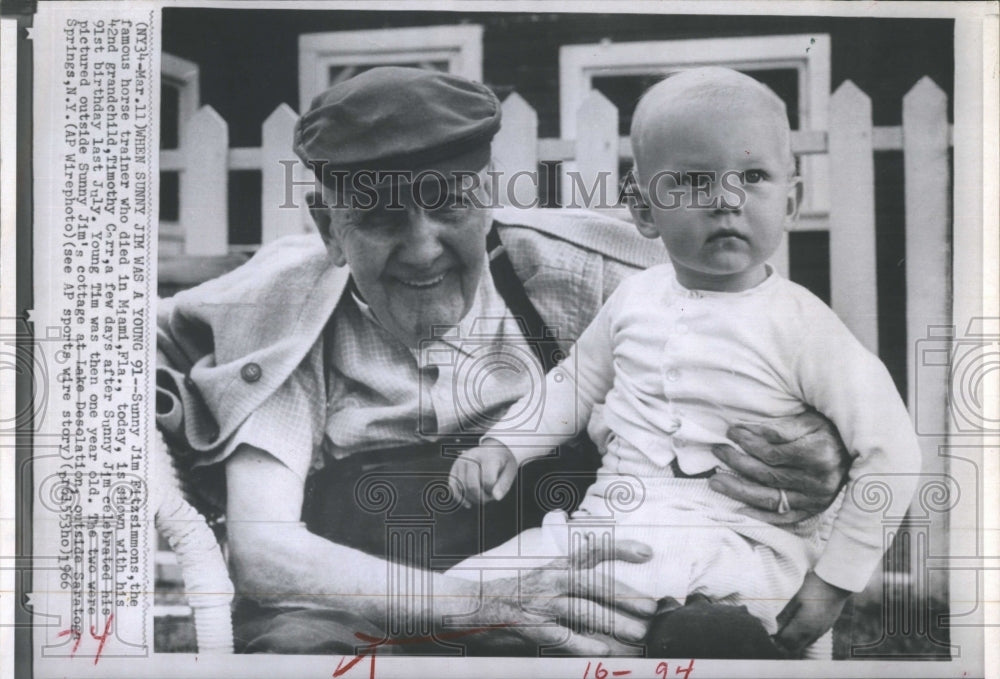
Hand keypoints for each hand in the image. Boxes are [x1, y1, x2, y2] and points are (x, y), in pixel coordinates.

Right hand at [449, 444, 517, 506]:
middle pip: (472, 485)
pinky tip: (468, 504)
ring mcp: (461, 462)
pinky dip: (459, 498)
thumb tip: (496, 497)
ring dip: (472, 498)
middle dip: (481, 497)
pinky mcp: (454, 467)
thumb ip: (504, 484)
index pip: (487, 480)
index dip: (492, 491)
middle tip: (489, 497)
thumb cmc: (502, 462)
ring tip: (481, 497)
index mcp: (487, 456)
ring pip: (462, 488)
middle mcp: (471, 457)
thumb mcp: (509, 471)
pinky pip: (453, 486)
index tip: (496, 491)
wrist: (493, 450)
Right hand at [460, 537, 657, 654]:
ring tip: (638, 634)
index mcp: (555, 565)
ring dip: (615, 624)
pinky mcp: (533, 628)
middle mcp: (551, 580)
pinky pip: (565, 637)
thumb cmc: (514, 593)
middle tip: (652, 608)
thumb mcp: (542, 577)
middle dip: (626, 597)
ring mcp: (542, 604)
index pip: (592, 551)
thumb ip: (571, 580)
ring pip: (585, 612)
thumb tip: (608, 594)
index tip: (647, 552)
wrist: (473, 607)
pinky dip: (586, 644)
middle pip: (595, 585)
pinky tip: (604, 650)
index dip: (620, 549)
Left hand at [708, 409, 851, 523]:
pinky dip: (760, 516)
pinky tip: (739, 509)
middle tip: (717, 451)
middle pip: (767, 475)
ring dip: (738, 490)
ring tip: (715, 481)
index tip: (731, 432)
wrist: (857, 454)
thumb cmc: (829, 432)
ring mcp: (815, 500)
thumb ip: (780, 428)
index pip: (772, 453)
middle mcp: (818, 481)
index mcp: (818, 455)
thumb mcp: (809, 422)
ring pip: (769, 498)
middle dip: (737, 463)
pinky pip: (783, 517)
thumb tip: (746, 431)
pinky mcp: (814, 510)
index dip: (748, 443)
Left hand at [774, 571, 850, 656]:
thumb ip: (785, 615)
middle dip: (784, 643)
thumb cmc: (813, 587)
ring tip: (786, 629)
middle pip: (795, 647)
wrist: (836, 583)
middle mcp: (814, 633)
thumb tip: (776, 627)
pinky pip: (812, 639)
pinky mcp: (827, 628)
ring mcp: (822, 631)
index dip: (776, 640)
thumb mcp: (796, 599)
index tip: (771, 634)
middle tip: (776, 634)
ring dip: (794, 642)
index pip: (786, 641)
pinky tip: (798, 627)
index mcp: (804, 626)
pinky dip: (803, 638)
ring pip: (804, 644)